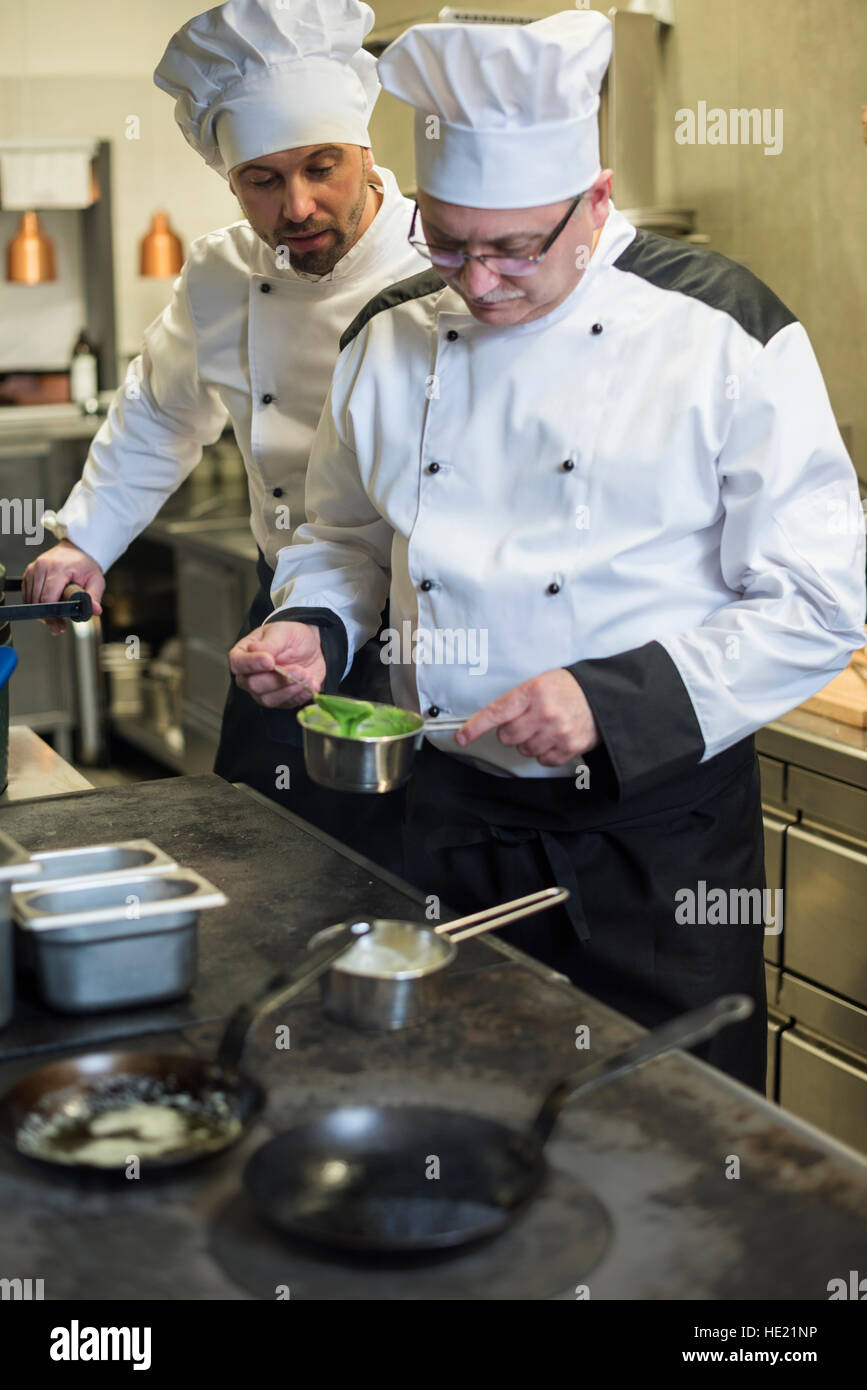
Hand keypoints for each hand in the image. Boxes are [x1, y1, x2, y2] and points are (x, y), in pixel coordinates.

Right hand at [22, 540, 104, 634]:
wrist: (76, 550)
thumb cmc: (85, 565)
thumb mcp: (96, 580)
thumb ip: (94, 596)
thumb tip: (94, 610)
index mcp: (58, 568)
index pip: (47, 598)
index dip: (52, 616)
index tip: (59, 626)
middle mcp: (42, 567)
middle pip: (37, 601)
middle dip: (47, 618)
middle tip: (59, 627)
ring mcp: (33, 569)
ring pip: (30, 599)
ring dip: (40, 613)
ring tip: (55, 619)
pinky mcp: (29, 572)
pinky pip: (27, 594)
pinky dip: (35, 604)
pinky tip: (48, 608)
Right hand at [228, 621, 324, 708]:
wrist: (310, 647)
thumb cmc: (290, 637)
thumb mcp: (282, 632)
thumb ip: (269, 643)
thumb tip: (256, 650)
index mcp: (243, 654)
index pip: (237, 663)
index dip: (252, 664)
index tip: (270, 661)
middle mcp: (248, 676)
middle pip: (253, 685)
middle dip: (278, 679)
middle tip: (298, 669)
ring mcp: (263, 691)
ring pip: (269, 699)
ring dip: (290, 689)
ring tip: (306, 675)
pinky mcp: (280, 701)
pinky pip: (287, 704)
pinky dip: (301, 695)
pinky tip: (311, 683)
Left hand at [455, 669, 599, 766]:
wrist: (602, 697)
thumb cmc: (566, 689)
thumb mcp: (539, 683)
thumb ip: (516, 701)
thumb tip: (490, 721)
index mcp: (533, 691)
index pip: (496, 712)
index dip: (475, 727)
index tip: (461, 737)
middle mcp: (545, 712)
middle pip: (507, 737)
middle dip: (511, 732)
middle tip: (526, 721)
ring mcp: (558, 731)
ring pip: (524, 750)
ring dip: (529, 742)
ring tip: (544, 728)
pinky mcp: (570, 747)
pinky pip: (542, 760)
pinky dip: (545, 752)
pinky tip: (554, 738)